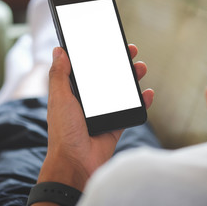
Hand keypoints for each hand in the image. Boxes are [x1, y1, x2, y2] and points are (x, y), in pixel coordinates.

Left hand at [37, 44, 153, 190]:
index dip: (98, 55)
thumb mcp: (59, 99)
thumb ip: (59, 75)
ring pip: (122, 91)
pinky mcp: (116, 124)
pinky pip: (131, 110)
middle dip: (120, 63)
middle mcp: (90, 101)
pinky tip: (147, 93)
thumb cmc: (64, 132)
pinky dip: (141, 102)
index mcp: (74, 93)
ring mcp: (104, 113)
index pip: (88, 69)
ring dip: (132, 79)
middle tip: (130, 51)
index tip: (108, 43)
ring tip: (140, 68)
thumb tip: (58, 51)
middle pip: (108, 77)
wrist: (76, 163)